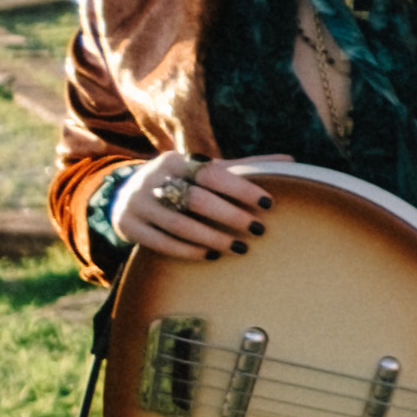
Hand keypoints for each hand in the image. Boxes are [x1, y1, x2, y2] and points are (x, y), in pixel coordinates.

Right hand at [112, 149, 270, 261]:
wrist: (127, 196)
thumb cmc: (182, 183)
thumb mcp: (204, 172)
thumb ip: (243, 168)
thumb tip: (290, 162)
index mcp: (174, 161)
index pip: (211, 173)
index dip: (240, 188)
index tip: (268, 203)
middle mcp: (152, 179)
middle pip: (196, 199)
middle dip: (230, 216)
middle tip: (258, 230)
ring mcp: (137, 203)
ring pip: (179, 224)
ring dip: (213, 238)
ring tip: (240, 248)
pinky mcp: (127, 226)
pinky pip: (161, 242)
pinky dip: (189, 250)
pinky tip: (212, 255)